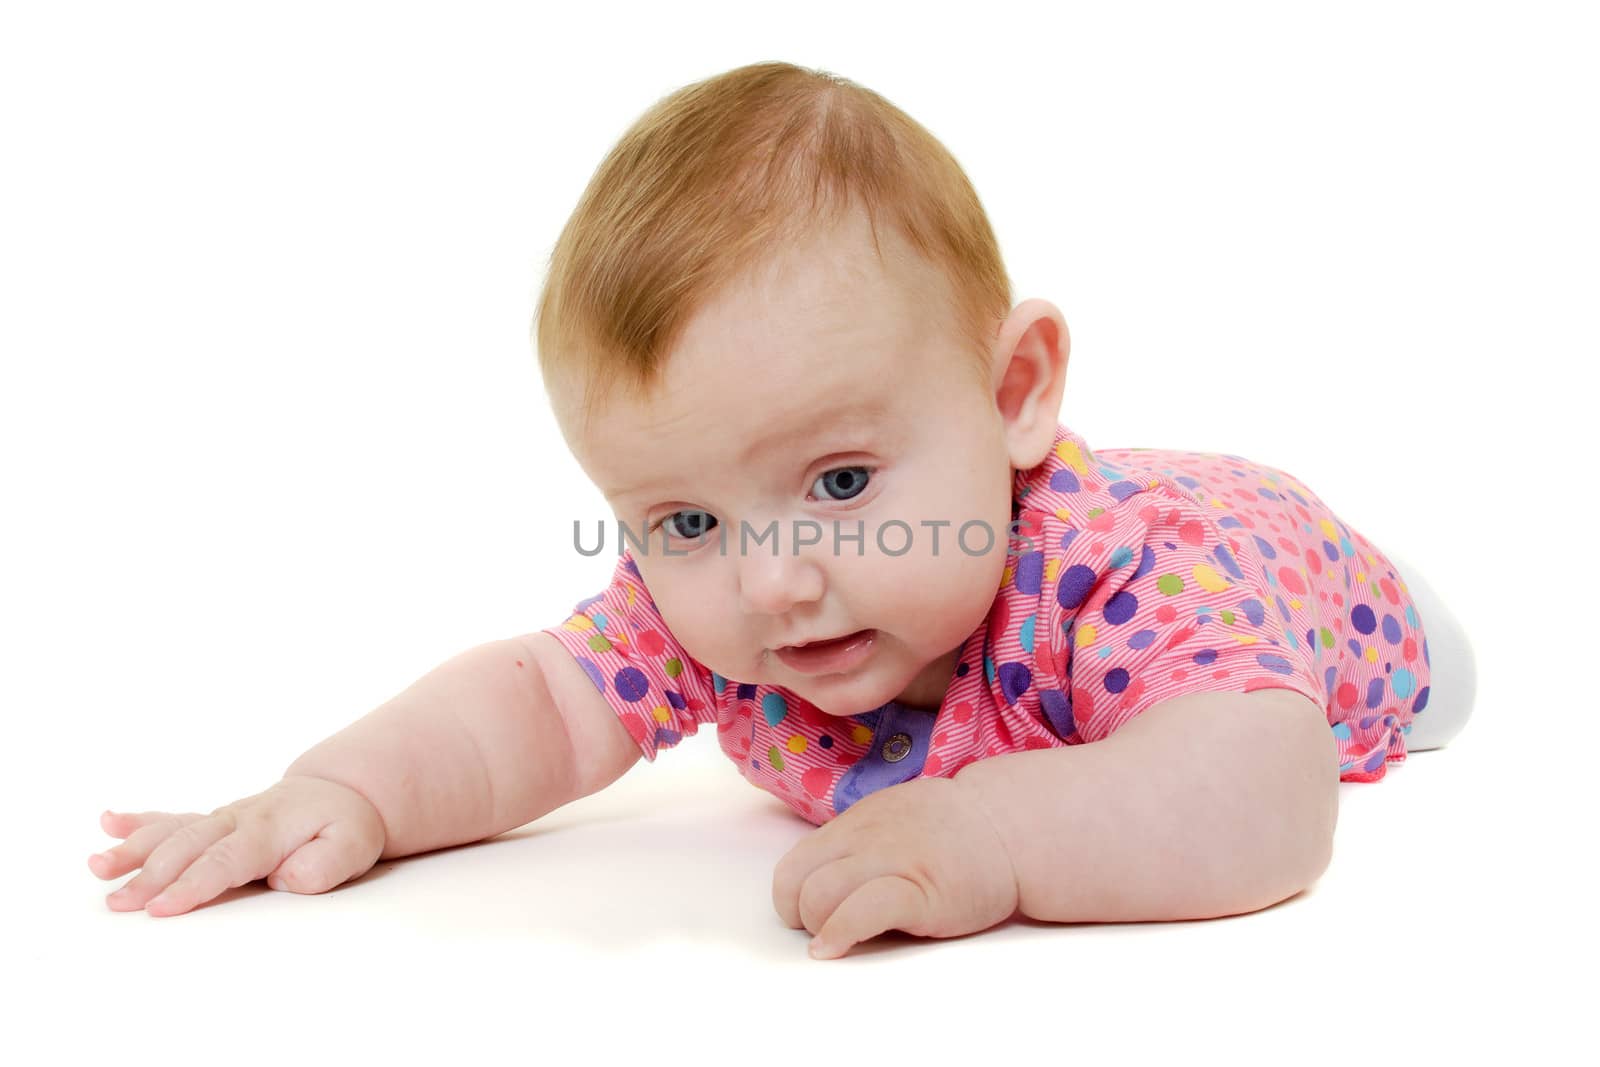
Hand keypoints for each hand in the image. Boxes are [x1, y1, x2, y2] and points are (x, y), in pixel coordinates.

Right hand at [88, 775, 387, 916]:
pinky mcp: (211, 821)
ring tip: (98, 865)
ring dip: (134, 849)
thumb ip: (323, 864)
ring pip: (172, 832)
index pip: (225, 860)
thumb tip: (287, 878)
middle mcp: (238, 819)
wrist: (339, 793)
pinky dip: (140, 820)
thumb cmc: (344, 825)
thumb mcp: (353, 846)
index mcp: (269, 828)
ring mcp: (221, 817)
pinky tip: (108, 821)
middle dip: (152, 876)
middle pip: (188, 848)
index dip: (193, 884)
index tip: (161, 908)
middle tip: (119, 903)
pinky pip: (173, 818)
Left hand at [771, 775, 1019, 958]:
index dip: (792, 895)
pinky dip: (839, 934)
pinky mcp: (919, 892)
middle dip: (799, 915)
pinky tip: (837, 949)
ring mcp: (891, 863)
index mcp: (857, 823)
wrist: (1011, 826)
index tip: (808, 913)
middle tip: (822, 929)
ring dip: (818, 927)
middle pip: (796, 880)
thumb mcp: (896, 815)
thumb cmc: (958, 830)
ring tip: (837, 939)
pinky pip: (860, 912)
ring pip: (819, 896)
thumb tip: (827, 870)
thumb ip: (860, 838)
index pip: (796, 861)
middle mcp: (865, 839)